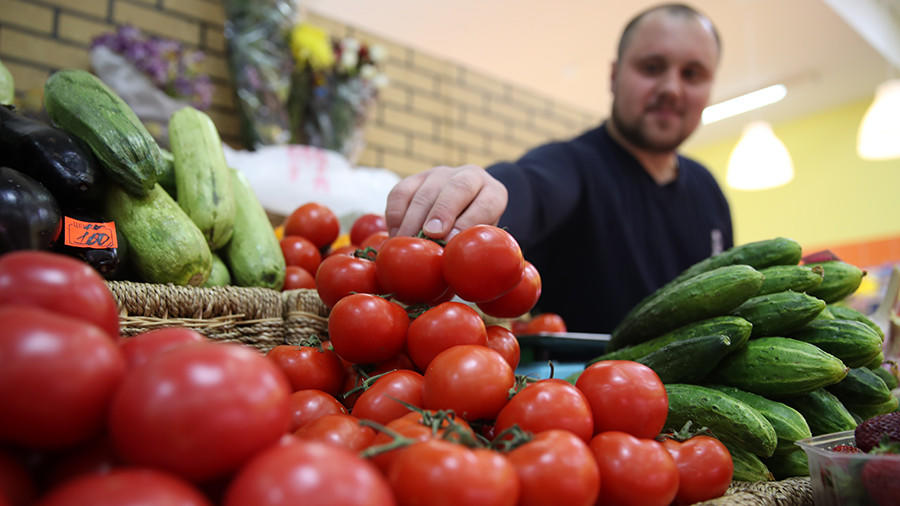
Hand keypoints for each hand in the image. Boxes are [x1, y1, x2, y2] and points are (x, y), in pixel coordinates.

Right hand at [385, 165, 507, 238]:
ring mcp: (441, 175)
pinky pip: (400, 192)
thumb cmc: (471, 235)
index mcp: (493, 194)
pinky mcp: (415, 179)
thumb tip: (452, 266)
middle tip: (429, 235)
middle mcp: (469, 177)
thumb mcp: (479, 241)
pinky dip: (395, 215)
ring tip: (407, 243)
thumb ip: (472, 248)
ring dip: (414, 219)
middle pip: (457, 188)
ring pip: (426, 191)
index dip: (468, 222)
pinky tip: (396, 235)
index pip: (486, 203)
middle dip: (442, 212)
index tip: (450, 241)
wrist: (460, 212)